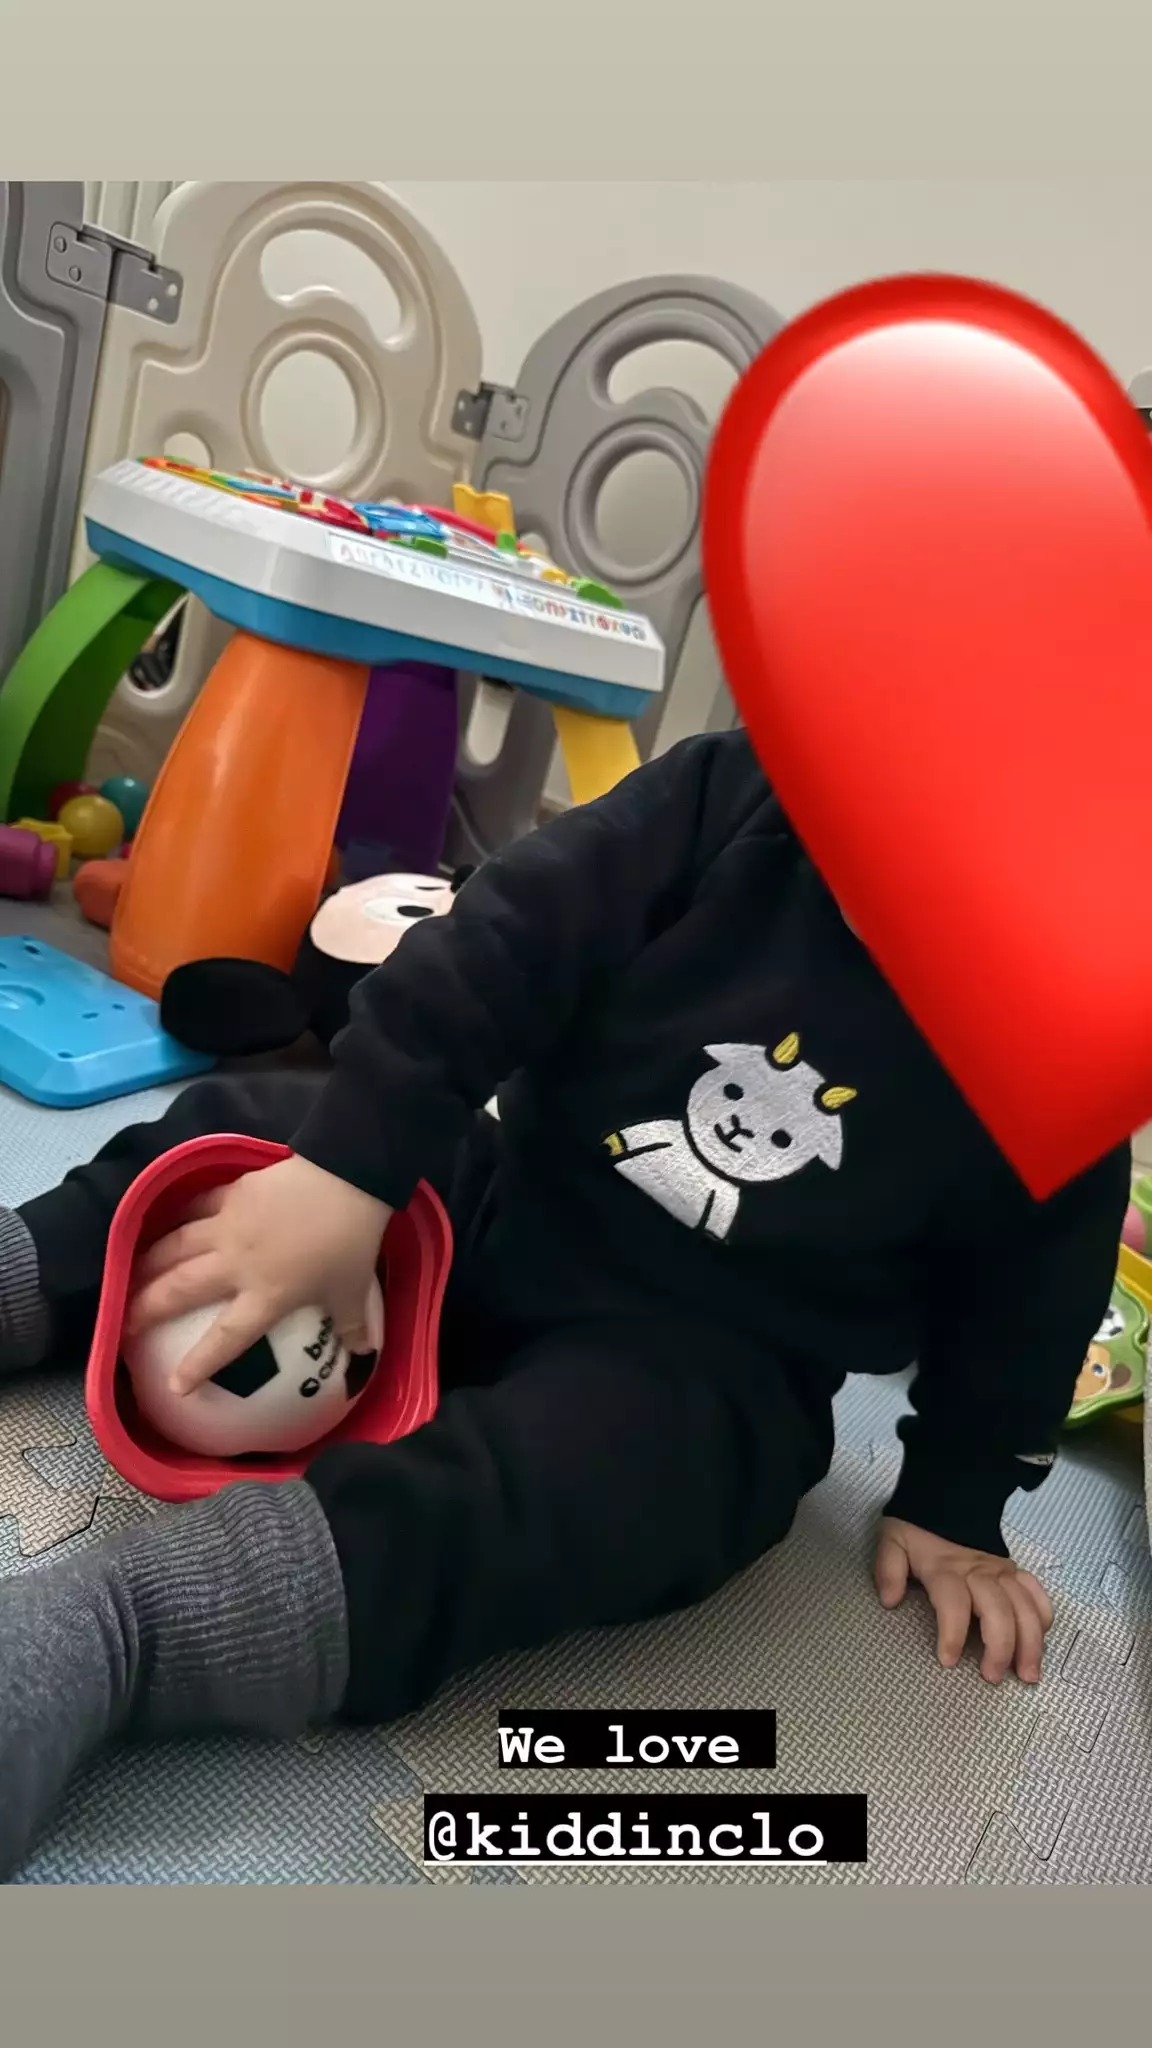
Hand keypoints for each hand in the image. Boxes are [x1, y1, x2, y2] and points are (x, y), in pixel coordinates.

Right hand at [125, 1154, 391, 1393]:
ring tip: (127, 1277)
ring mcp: (228, 1226)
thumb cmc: (349, 1240)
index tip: (173, 1387)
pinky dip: (177, 1217)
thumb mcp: (353, 1291)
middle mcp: (236, 1264)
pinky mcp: (232, 1193)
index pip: (225, 1338)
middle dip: (145, 1310)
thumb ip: (353, 1326)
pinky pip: (195, 1208)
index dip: (197, 1365)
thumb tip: (364, 1354)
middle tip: (121, 1326)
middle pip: (180, 1290)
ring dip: (147, 1264)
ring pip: (175, 1247)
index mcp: (265, 1295)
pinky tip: (166, 1224)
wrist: (347, 1177)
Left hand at [874, 1517, 1053, 1683]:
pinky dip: (1043, 1616)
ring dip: (1030, 1642)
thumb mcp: (893, 1542)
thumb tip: (889, 1599)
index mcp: (946, 1568)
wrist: (946, 1502)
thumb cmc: (918, 1532)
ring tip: (1028, 1674)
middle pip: (998, 1609)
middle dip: (1000, 1646)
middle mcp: (979, 1572)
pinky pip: (1037, 1592)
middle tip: (993, 1676)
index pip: (954, 1602)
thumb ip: (888, 1569)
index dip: (953, 1633)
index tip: (948, 1660)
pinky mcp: (1015, 1571)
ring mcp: (1002, 1571)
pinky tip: (1041, 1641)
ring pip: (1024, 1606)